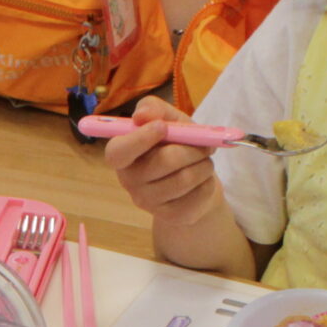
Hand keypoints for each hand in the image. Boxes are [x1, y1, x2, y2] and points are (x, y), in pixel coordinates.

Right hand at [104, 97, 222, 226]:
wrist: (193, 177)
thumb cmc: (175, 144)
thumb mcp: (168, 119)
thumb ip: (154, 109)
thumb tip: (142, 114)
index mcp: (122, 155)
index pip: (118, 152)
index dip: (140, 139)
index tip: (162, 127)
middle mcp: (129, 181)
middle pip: (163, 162)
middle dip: (191, 149)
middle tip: (203, 145)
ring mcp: (148, 202)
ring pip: (184, 179)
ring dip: (203, 165)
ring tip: (203, 161)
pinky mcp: (171, 216)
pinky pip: (197, 195)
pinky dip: (208, 183)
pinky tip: (202, 180)